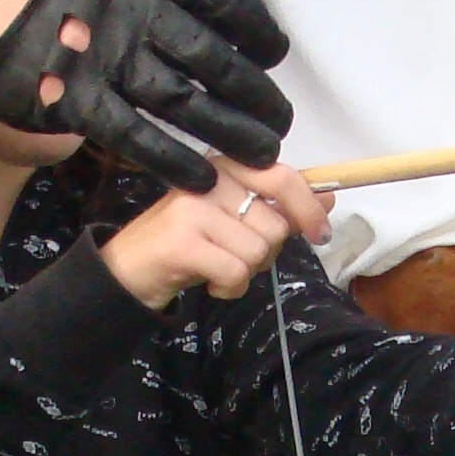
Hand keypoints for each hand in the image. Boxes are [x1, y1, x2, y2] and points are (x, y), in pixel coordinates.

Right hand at [0, 0, 290, 193]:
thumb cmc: (65, 10)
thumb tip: (230, 33)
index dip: (256, 28)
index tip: (272, 55)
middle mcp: (129, 12)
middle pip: (212, 58)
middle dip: (254, 96)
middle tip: (277, 124)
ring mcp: (103, 58)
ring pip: (182, 101)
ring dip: (228, 131)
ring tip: (259, 154)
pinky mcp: (77, 101)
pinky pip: (136, 135)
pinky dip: (174, 160)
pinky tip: (202, 178)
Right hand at [100, 160, 329, 309]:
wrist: (126, 270)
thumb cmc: (187, 244)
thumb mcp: (234, 220)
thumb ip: (278, 207)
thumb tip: (328, 199)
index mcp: (225, 166)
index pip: (283, 176)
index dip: (309, 207)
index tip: (320, 233)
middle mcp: (210, 178)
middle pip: (276, 224)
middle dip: (267, 253)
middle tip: (240, 258)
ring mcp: (194, 208)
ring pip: (258, 251)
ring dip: (246, 273)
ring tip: (218, 269)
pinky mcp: (183, 242)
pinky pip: (236, 273)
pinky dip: (230, 289)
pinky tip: (209, 283)